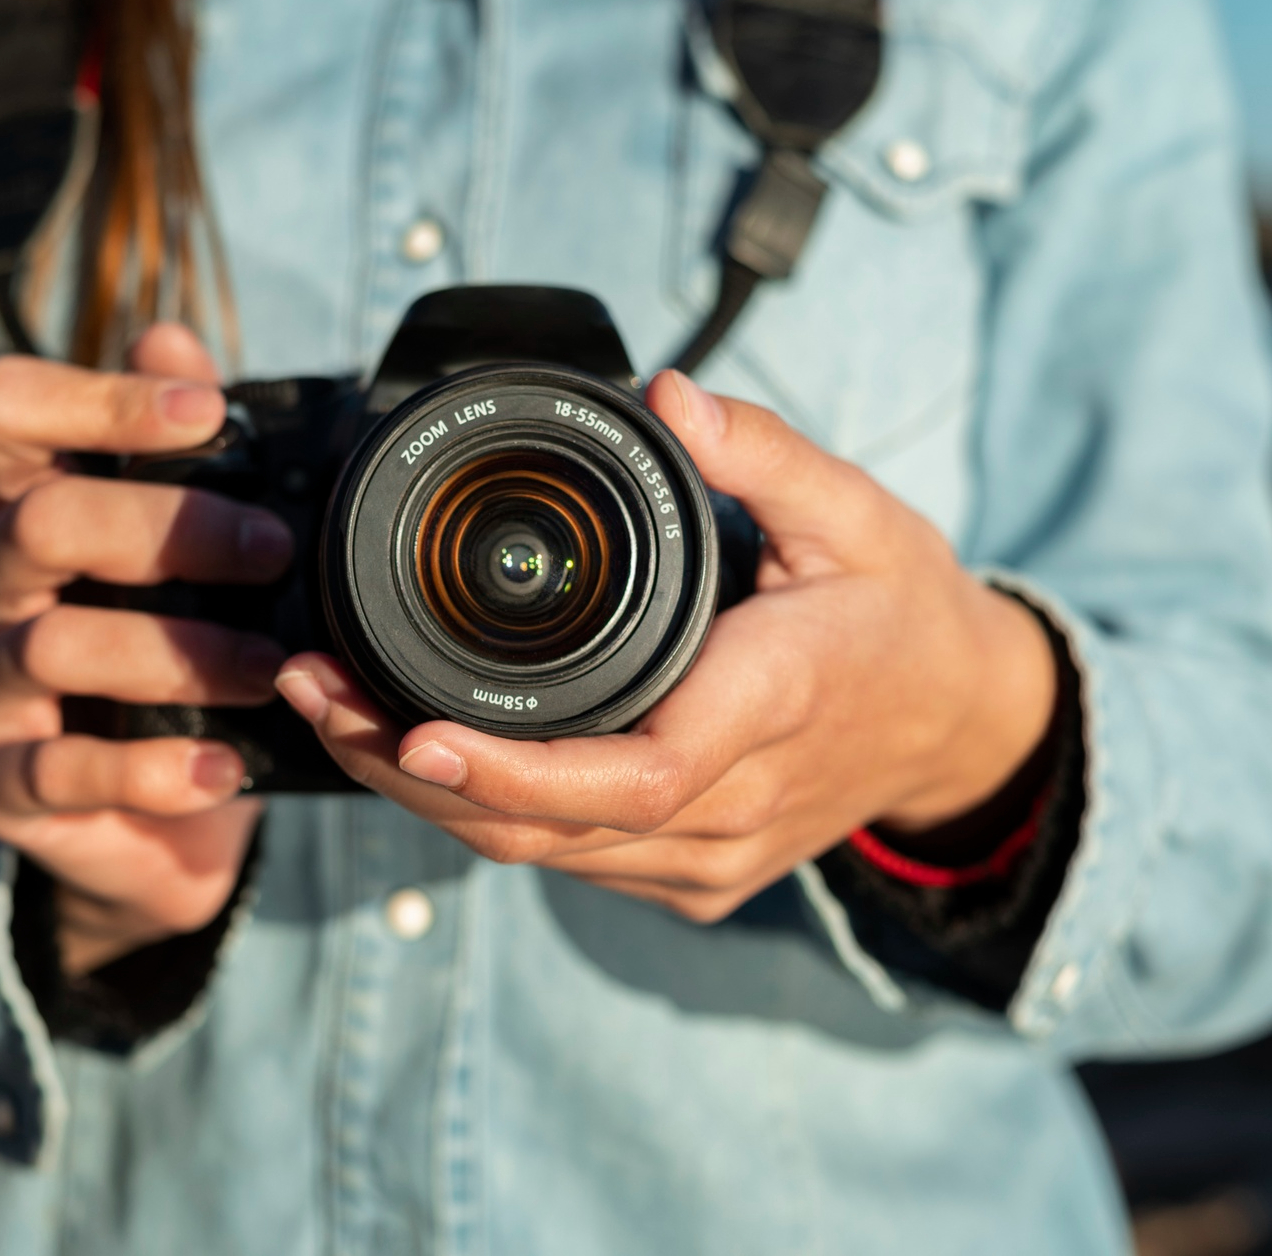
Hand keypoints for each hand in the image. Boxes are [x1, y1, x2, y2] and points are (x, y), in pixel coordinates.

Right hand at [0, 327, 290, 973]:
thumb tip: (170, 341)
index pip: (4, 411)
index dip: (98, 399)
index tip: (208, 414)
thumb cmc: (165, 656)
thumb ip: (174, 446)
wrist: (149, 818)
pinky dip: (151, 770)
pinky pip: (56, 769)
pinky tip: (220, 767)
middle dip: (172, 529)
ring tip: (271, 670)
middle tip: (275, 552)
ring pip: (55, 643)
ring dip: (180, 653)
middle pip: (42, 520)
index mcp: (11, 503)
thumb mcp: (182, 551)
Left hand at [274, 371, 1053, 923]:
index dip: (516, 770)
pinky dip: (486, 814)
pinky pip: (572, 861)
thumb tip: (671, 393)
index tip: (412, 735)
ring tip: (330, 709)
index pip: (638, 771)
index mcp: (773, 705)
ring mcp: (714, 856)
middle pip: (552, 825)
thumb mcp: (858, 510)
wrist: (960, 725)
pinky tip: (412, 753)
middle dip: (414, 772)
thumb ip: (763, 451)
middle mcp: (737, 804)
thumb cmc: (903, 612)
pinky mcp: (695, 876)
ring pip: (546, 854)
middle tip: (311, 689)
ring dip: (428, 797)